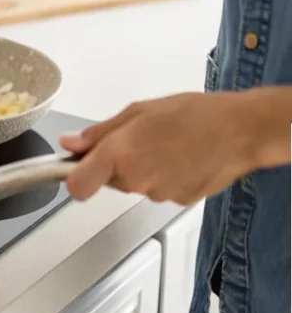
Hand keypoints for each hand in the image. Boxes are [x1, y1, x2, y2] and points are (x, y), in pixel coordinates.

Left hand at [60, 90, 291, 205]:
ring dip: (143, 168)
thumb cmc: (194, 114)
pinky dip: (165, 177)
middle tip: (139, 139)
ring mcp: (158, 193)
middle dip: (116, 163)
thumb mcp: (139, 112)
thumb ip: (100, 132)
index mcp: (120, 153)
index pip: (78, 185)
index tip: (74, 167)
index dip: (73, 177)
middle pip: (109, 179)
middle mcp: (136, 179)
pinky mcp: (178, 201)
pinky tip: (181, 158)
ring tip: (166, 145)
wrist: (242, 131)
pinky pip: (159, 190)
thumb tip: (70, 143)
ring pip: (135, 184)